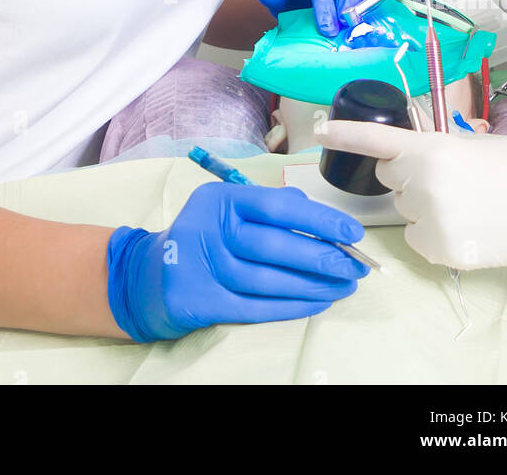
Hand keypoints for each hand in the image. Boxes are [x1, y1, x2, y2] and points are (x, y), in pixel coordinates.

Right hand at [106, 180, 367, 341]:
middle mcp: (207, 228)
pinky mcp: (200, 300)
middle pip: (274, 246)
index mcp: (219, 199)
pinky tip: (316, 303)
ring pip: (268, 281)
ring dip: (312, 286)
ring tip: (342, 287)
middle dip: (322, 258)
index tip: (352, 233)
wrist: (150, 276)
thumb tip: (316, 214)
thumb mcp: (226, 210)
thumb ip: (267, 207)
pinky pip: (255, 308)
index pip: (276, 206)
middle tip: (355, 266)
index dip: (319, 221)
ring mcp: (200, 266)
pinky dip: (290, 307)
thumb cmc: (202, 237)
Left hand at [313, 119, 506, 310]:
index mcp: (430, 149)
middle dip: (406, 176)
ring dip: (421, 206)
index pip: (375, 141)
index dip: (343, 134)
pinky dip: (432, 234)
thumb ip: (432, 146)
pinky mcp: (439, 250)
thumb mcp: (471, 143)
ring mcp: (429, 220)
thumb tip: (408, 148)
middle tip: (446, 179)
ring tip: (465, 204)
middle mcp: (422, 183)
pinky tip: (465, 227)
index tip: (319, 129)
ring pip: (404, 210)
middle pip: (389, 178)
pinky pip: (416, 238)